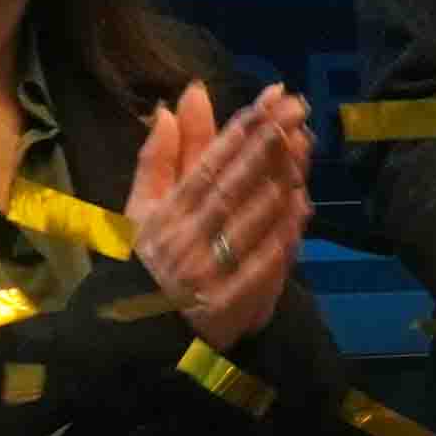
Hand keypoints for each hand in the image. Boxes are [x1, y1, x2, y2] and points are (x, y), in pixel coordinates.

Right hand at [124, 82, 312, 349]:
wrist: (133, 336)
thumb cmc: (144, 262)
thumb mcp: (141, 208)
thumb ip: (159, 158)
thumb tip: (171, 105)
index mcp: (165, 212)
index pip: (206, 164)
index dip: (239, 130)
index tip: (270, 99)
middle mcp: (185, 239)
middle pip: (230, 186)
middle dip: (264, 145)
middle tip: (296, 110)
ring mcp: (207, 273)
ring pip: (247, 222)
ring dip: (277, 182)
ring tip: (303, 146)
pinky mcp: (225, 307)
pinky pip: (258, 268)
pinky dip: (280, 237)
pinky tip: (301, 207)